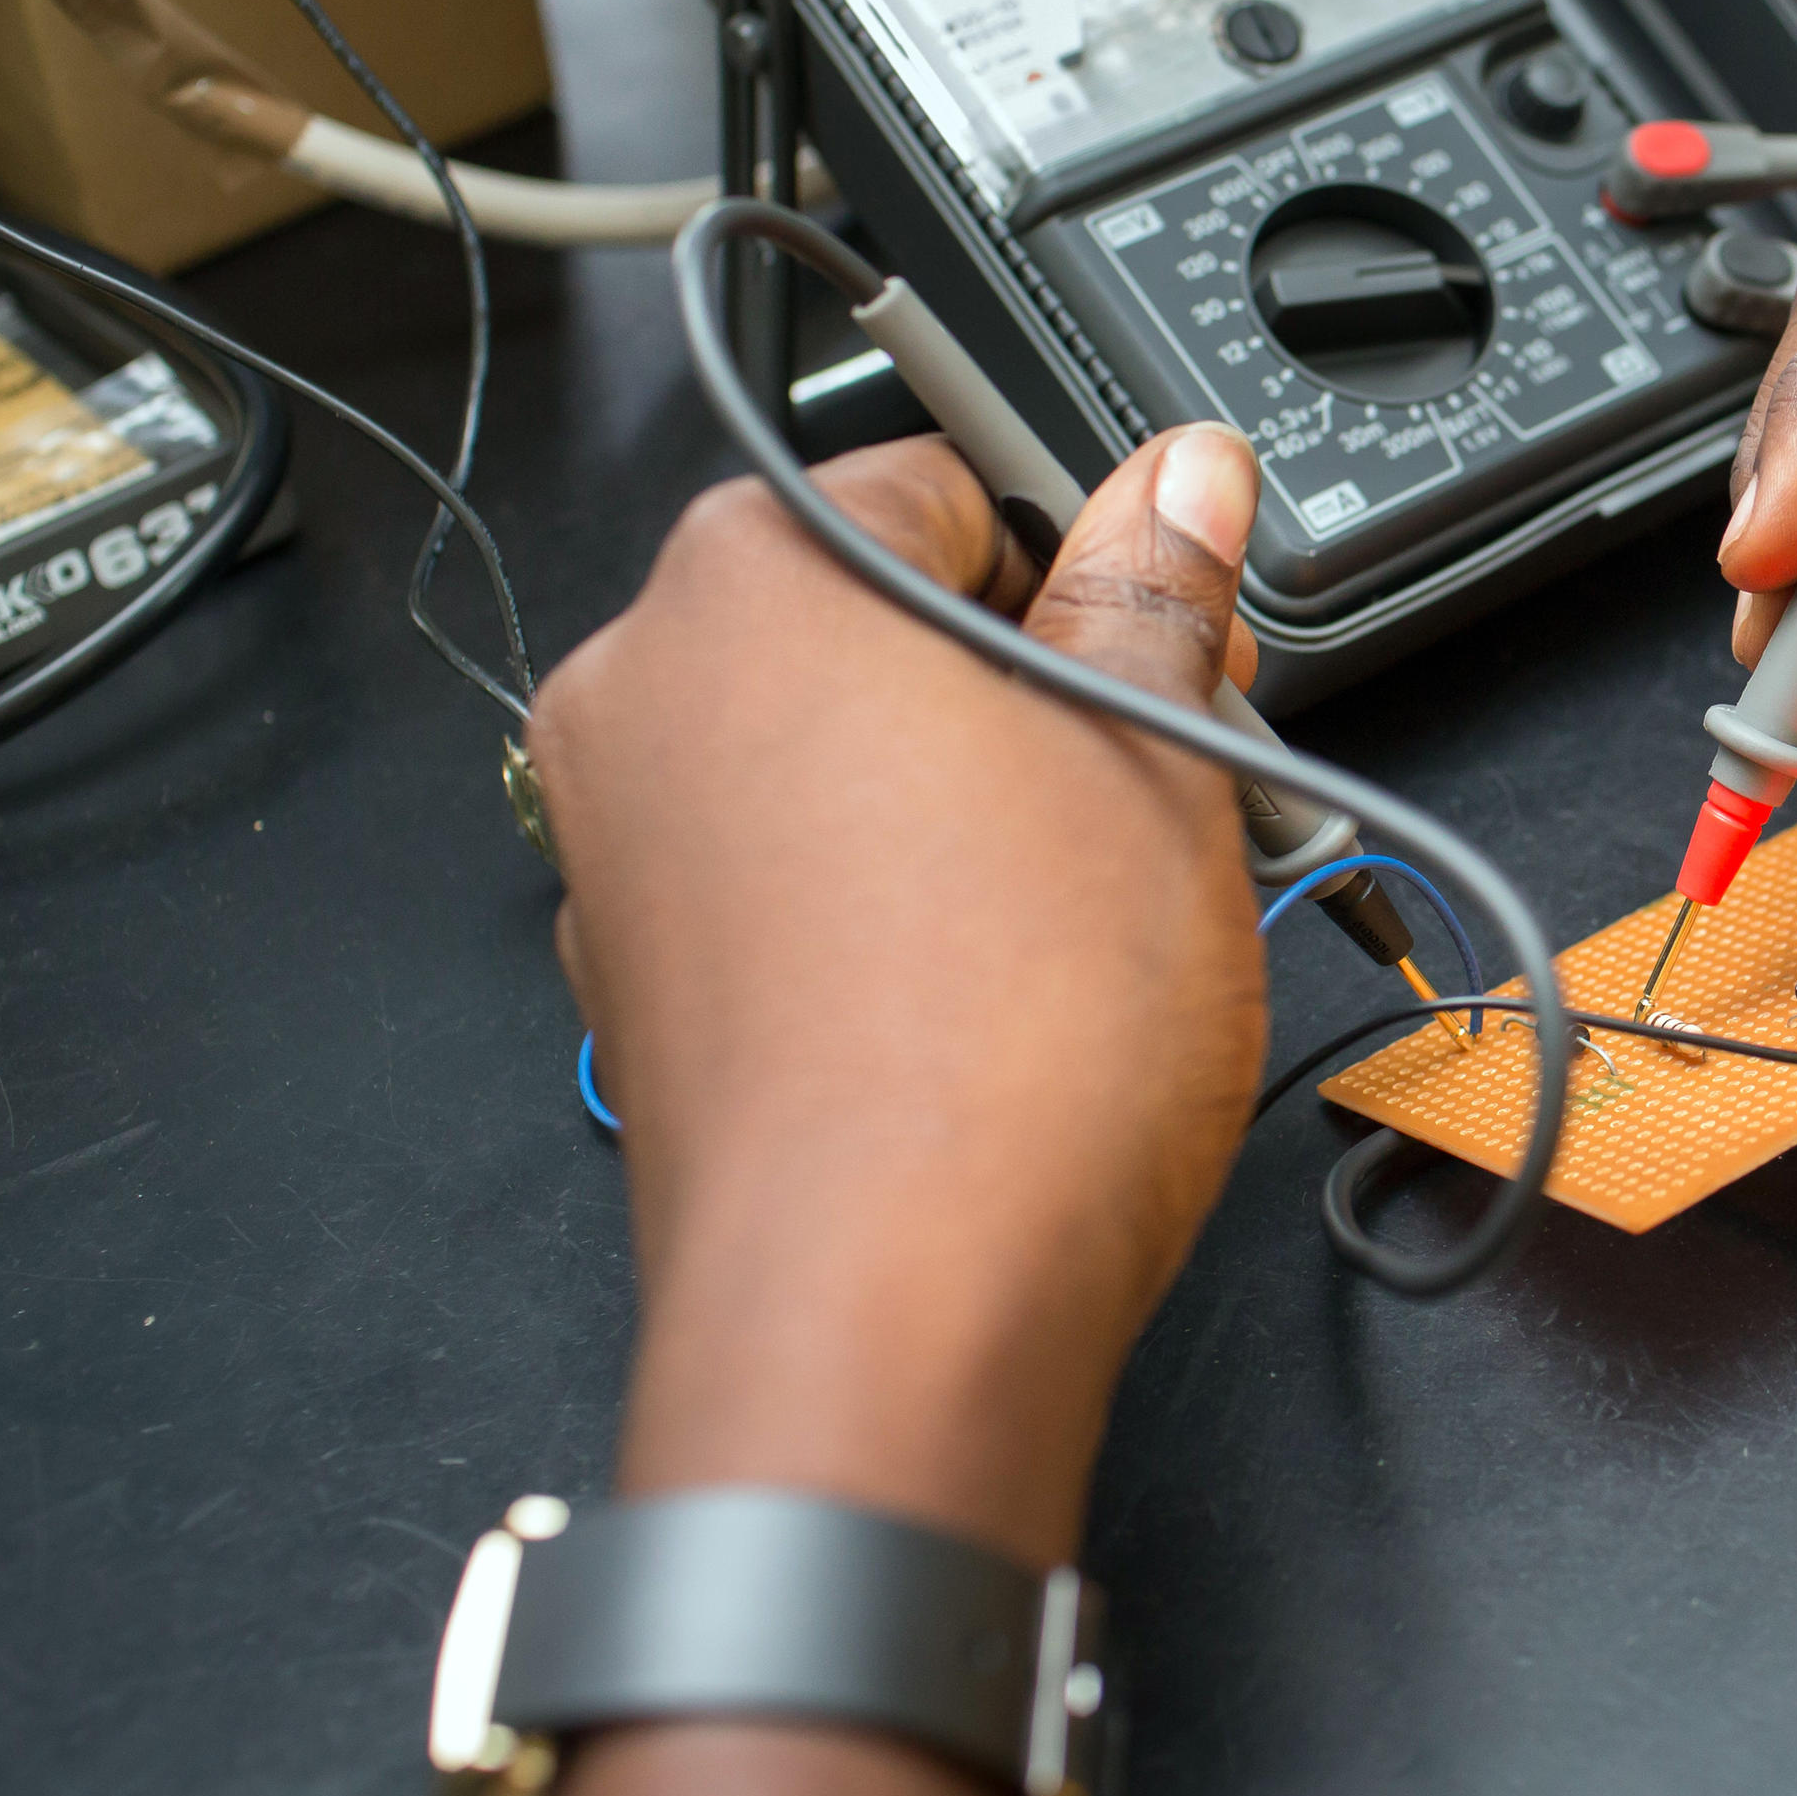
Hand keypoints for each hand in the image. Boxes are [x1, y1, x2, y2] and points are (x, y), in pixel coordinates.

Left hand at [524, 426, 1270, 1564]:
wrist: (889, 1319)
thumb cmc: (1008, 1045)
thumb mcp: (1154, 759)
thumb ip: (1155, 593)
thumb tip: (1178, 481)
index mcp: (752, 575)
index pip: (945, 476)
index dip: (1090, 559)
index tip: (1171, 641)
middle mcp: (644, 689)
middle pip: (873, 619)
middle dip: (1024, 681)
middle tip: (1165, 777)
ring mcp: (618, 847)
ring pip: (831, 760)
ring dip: (964, 798)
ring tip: (1096, 908)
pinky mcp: (638, 986)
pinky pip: (784, 886)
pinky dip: (886, 907)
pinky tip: (1000, 992)